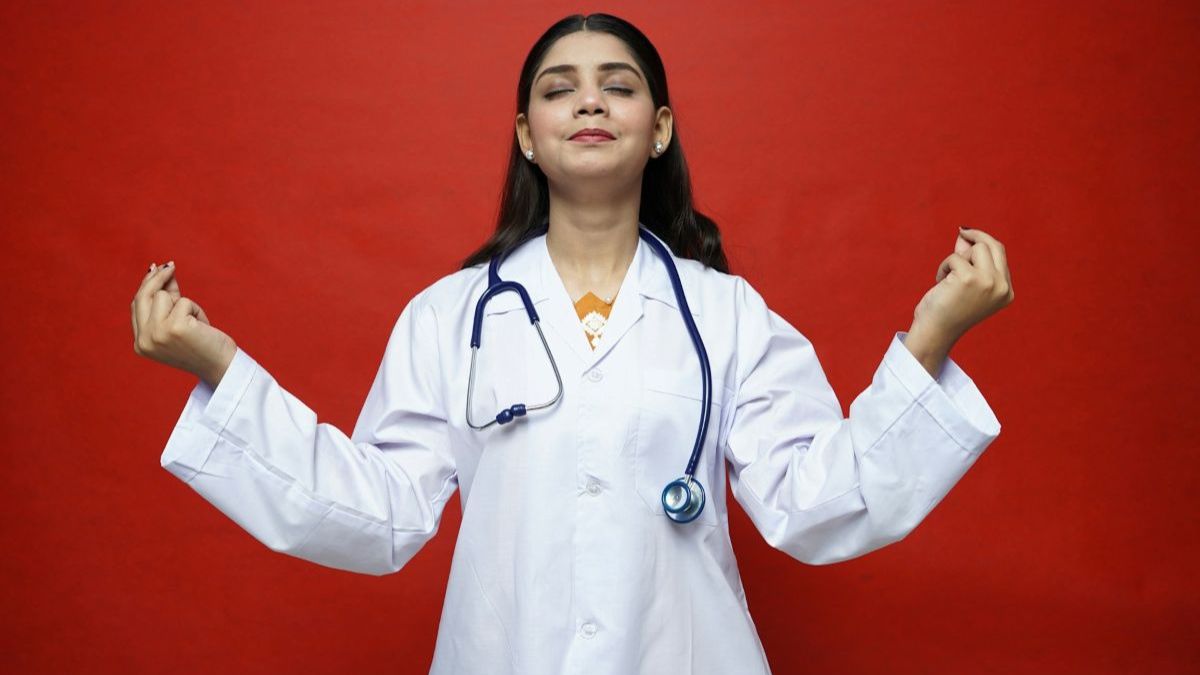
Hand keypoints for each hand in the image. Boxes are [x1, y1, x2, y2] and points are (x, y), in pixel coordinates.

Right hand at [131, 262, 237, 387]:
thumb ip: (168, 299)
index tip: (155, 269)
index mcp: (140, 344)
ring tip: (197, 322)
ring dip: (185, 303)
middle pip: (142, 297)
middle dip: (157, 278)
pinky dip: (197, 310)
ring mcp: (157, 334)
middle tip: (171, 265)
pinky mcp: (174, 327)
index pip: (136, 306)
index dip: (146, 286)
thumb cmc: (202, 345)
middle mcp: (144, 340)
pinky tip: (203, 327)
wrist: (221, 366)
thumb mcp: (179, 322)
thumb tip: (163, 269)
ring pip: (163, 296)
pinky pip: (184, 302)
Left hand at [910, 227, 1014, 347]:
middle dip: (977, 235)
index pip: (1000, 256)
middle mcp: (1002, 287)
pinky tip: (940, 283)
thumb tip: (964, 235)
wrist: (935, 332)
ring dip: (956, 258)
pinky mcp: (970, 278)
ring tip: (946, 277)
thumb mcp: (964, 284)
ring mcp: (988, 282)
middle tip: (961, 231)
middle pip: (994, 246)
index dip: (984, 242)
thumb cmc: (947, 310)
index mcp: (1006, 292)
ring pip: (976, 248)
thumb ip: (969, 261)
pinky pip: (955, 258)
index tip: (969, 235)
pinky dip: (943, 267)